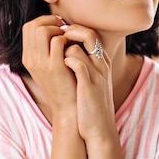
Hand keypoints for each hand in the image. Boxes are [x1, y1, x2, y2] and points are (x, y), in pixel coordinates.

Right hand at [21, 15, 76, 114]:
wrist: (68, 107)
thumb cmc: (63, 84)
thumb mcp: (48, 67)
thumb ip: (47, 49)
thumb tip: (54, 27)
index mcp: (28, 58)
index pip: (28, 27)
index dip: (44, 21)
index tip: (58, 26)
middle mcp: (30, 59)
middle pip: (33, 26)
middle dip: (50, 22)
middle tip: (64, 28)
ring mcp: (40, 63)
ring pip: (42, 30)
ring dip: (58, 29)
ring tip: (68, 38)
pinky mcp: (54, 67)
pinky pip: (58, 41)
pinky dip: (67, 38)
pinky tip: (73, 46)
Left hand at [61, 24, 115, 142]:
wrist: (100, 128)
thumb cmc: (91, 104)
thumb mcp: (92, 80)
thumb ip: (85, 63)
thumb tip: (69, 49)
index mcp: (103, 62)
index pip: (91, 33)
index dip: (74, 30)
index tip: (60, 36)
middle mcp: (102, 65)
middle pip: (88, 34)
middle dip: (69, 33)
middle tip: (56, 41)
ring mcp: (97, 75)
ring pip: (77, 48)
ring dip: (62, 50)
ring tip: (56, 59)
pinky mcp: (89, 87)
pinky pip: (77, 64)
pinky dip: (66, 62)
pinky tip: (60, 68)